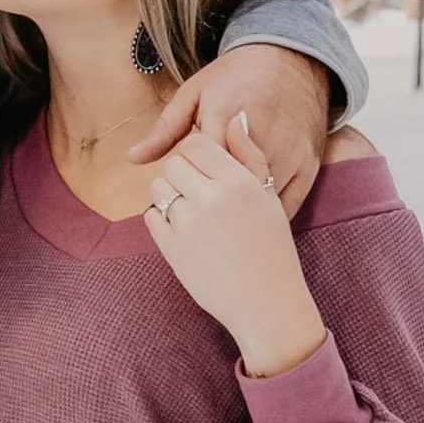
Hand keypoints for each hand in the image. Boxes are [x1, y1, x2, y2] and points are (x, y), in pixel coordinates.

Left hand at [129, 44, 332, 217]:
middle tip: (204, 196)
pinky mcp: (309, 165)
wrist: (292, 62)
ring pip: (258, 200)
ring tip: (225, 206)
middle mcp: (261, 136)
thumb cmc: (236, 78)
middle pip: (228, 187)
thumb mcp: (195, 93)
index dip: (188, 180)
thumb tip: (133, 158)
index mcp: (226, 115)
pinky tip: (250, 212)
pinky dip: (266, 214)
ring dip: (240, 209)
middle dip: (212, 196)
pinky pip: (285, 204)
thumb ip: (166, 129)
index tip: (185, 180)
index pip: (198, 166)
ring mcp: (289, 152)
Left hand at [143, 121, 327, 378]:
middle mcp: (212, 199)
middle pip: (174, 162)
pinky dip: (162, 219)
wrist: (267, 303)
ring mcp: (188, 225)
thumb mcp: (269, 197)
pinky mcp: (172, 249)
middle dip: (181, 171)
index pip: (196, 144)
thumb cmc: (272, 249)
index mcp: (239, 183)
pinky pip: (151, 217)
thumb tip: (234, 118)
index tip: (202, 164)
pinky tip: (183, 230)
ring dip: (168, 193)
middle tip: (196, 188)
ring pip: (158, 187)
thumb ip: (249, 156)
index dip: (195, 151)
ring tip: (191, 210)